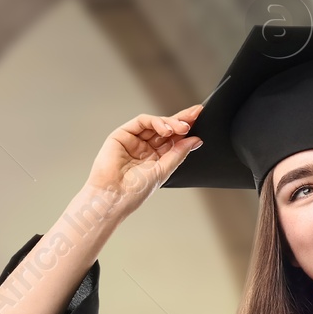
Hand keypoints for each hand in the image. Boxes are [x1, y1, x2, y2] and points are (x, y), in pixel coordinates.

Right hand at [83, 104, 202, 219]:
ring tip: (182, 127)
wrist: (113, 197)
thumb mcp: (163, 170)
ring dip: (171, 122)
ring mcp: (134, 140)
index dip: (186, 129)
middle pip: (166, 128)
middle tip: (195, 116)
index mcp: (156, 158)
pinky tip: (166, 129)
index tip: (200, 119)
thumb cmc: (134, 191)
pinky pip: (141, 122)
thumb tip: (196, 140)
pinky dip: (156, 122)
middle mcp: (145, 148)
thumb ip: (179, 153)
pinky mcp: (122, 134)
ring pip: (155, 123)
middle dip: (181, 121)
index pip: (173, 139)